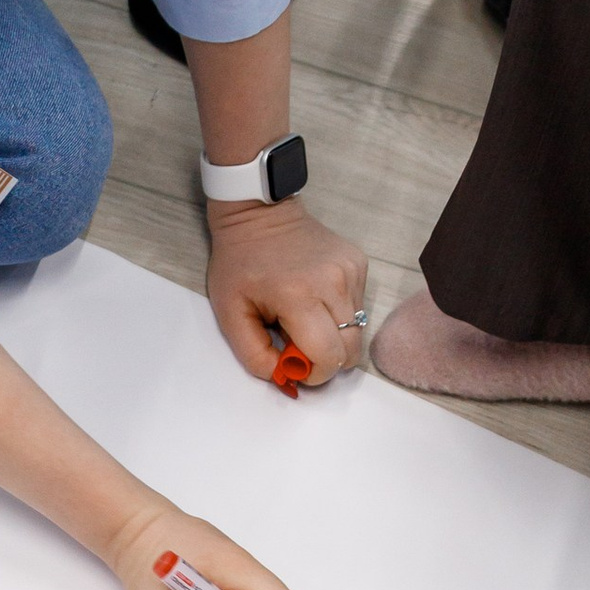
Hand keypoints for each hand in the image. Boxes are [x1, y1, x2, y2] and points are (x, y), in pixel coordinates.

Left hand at [206, 197, 369, 389]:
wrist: (258, 212)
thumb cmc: (240, 263)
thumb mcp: (230, 313)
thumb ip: (255, 354)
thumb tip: (285, 377)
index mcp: (298, 296)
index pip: (329, 357)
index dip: (315, 373)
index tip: (296, 365)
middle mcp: (333, 283)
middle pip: (351, 349)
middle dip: (327, 359)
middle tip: (299, 343)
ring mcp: (350, 270)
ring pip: (358, 329)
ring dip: (333, 334)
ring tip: (304, 316)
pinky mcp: (359, 262)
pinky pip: (358, 306)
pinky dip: (338, 312)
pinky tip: (315, 296)